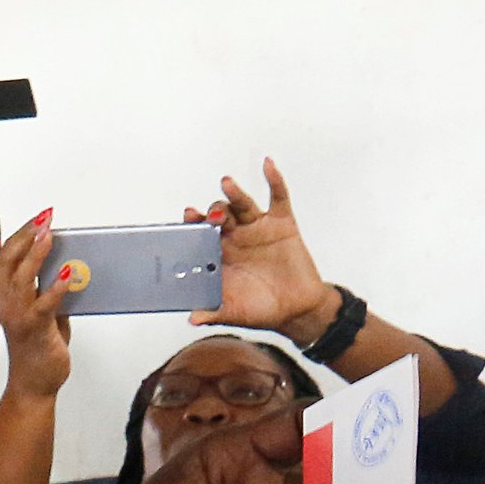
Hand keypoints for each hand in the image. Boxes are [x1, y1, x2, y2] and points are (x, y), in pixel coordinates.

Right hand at [0, 210, 80, 400]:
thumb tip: (66, 268)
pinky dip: (56, 287)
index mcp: (7, 296)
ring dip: (36, 255)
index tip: (39, 218)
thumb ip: (49, 291)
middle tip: (45, 219)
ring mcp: (19, 316)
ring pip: (21, 277)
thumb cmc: (37, 350)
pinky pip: (44, 304)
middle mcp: (8, 303)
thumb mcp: (44, 313)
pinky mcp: (34, 330)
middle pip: (9, 260)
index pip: (7, 256)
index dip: (21, 234)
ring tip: (49, 237)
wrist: (33, 385)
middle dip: (27, 235)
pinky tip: (69, 275)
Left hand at [182, 162, 332, 334]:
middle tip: (208, 214)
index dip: (193, 225)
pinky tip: (267, 165)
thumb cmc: (261, 309)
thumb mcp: (235, 312)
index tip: (187, 217)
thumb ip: (213, 311)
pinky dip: (274, 179)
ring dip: (234, 194)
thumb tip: (192, 318)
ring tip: (227, 184)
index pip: (201, 234)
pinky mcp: (282, 223)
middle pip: (219, 216)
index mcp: (219, 255)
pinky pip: (278, 197)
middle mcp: (235, 237)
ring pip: (243, 204)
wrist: (297, 310)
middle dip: (212, 212)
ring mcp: (258, 228)